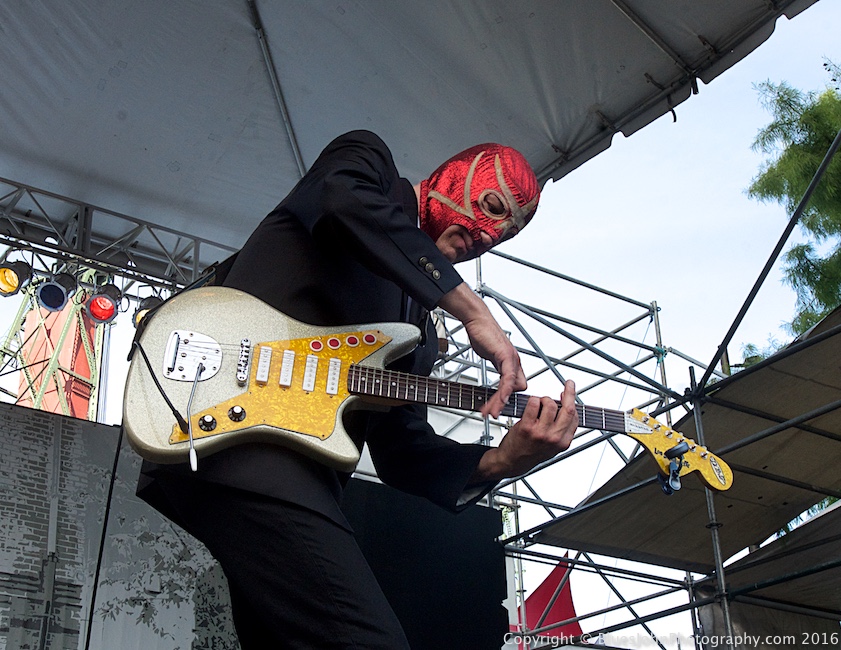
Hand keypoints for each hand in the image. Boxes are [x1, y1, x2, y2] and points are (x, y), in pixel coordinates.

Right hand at [438, 283, 525, 416]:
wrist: (477, 320)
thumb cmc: (483, 334)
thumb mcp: (491, 355)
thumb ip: (497, 366)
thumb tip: (498, 375)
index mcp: (512, 363)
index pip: (517, 386)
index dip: (510, 398)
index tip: (499, 409)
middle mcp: (515, 362)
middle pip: (517, 389)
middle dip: (506, 404)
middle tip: (495, 415)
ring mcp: (512, 359)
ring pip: (512, 387)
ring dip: (501, 401)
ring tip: (492, 413)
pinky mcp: (505, 356)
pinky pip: (508, 378)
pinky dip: (504, 390)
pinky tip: (498, 399)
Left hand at [471, 380, 577, 481]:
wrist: (512, 462)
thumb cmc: (531, 452)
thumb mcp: (553, 446)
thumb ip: (562, 429)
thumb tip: (567, 408)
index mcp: (563, 442)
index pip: (575, 417)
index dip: (573, 403)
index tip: (570, 394)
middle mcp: (554, 438)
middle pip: (568, 409)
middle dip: (569, 393)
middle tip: (568, 384)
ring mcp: (540, 433)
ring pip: (550, 404)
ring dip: (544, 399)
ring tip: (539, 404)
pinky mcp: (526, 427)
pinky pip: (533, 403)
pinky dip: (532, 400)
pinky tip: (530, 405)